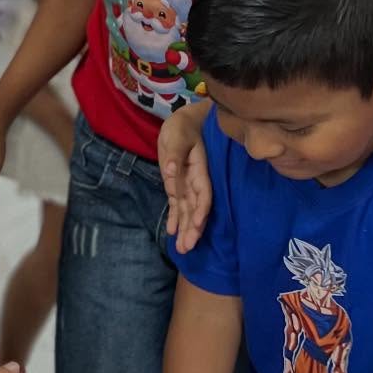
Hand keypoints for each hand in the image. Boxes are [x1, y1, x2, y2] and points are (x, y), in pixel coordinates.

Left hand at [159, 100, 211, 253]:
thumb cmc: (182, 127)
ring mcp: (186, 185)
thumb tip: (169, 171)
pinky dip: (174, 219)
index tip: (196, 224)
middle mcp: (195, 182)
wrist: (183, 122)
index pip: (203, 193)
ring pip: (186, 211)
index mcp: (200, 170)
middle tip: (187, 247)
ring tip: (182, 249)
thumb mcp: (177, 137)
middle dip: (192, 229)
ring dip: (184, 230)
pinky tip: (172, 233)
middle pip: (195, 208)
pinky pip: (177, 206)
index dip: (201, 210)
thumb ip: (175, 155)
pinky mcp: (176, 186)